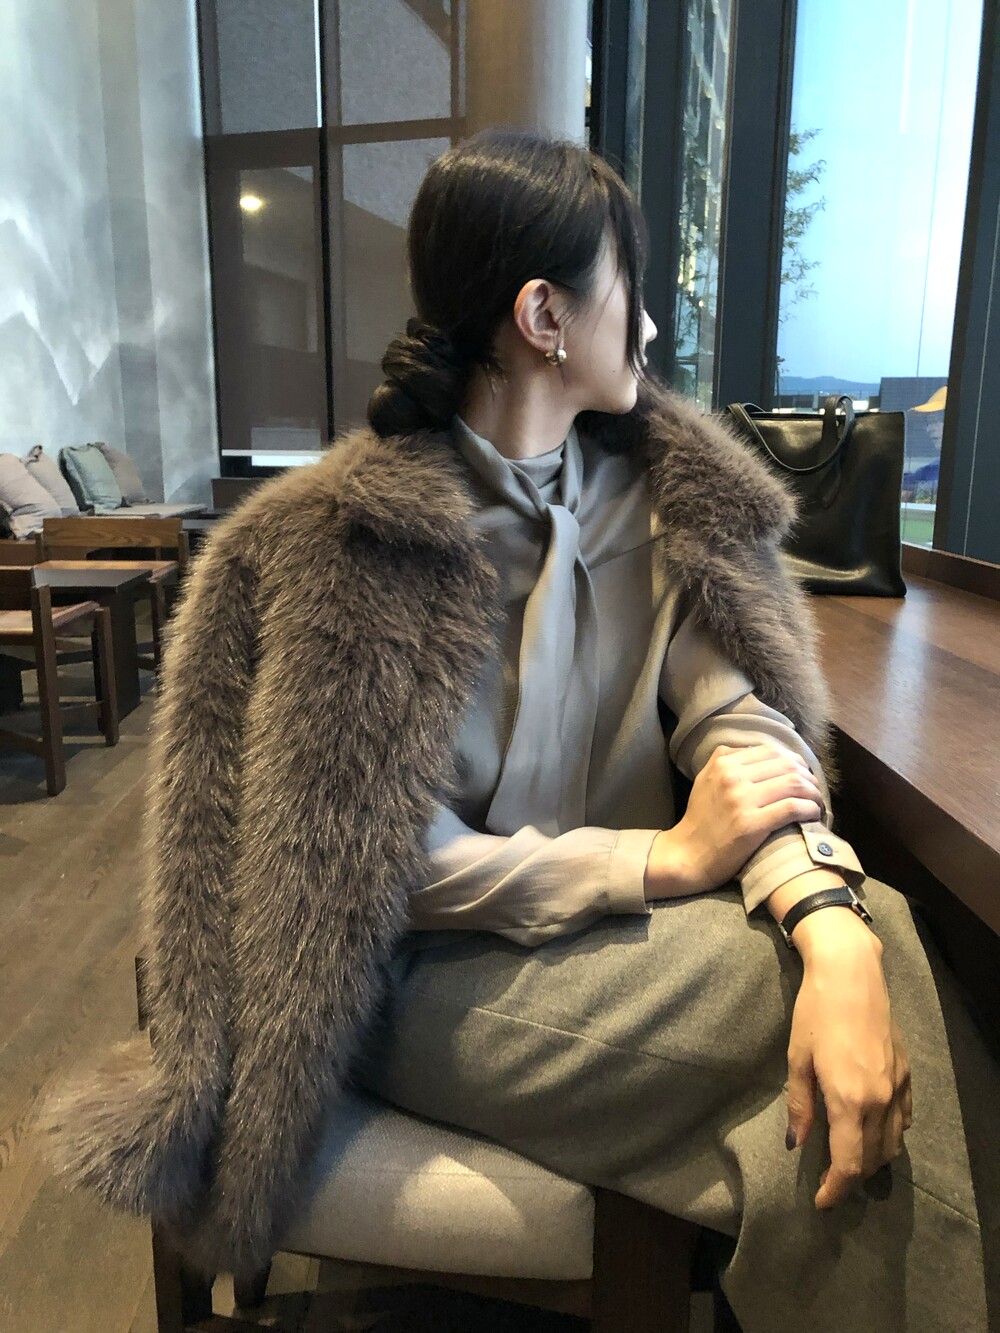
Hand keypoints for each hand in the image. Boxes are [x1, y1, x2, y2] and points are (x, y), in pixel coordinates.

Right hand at [644, 743, 823, 898]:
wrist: (688, 855)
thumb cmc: (700, 820)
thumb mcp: (705, 779)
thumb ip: (725, 760)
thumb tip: (755, 750)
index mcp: (723, 763)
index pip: (772, 751)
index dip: (794, 762)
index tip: (802, 775)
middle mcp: (732, 777)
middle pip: (787, 765)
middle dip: (808, 777)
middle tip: (814, 791)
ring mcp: (741, 800)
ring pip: (794, 784)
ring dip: (814, 793)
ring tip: (817, 804)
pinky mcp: (751, 824)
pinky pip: (793, 808)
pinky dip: (810, 809)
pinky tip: (813, 815)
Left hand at [786, 911, 912, 1208]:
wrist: (851, 974)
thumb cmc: (815, 1011)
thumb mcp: (798, 1058)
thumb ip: (800, 1105)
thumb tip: (796, 1143)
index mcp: (849, 1100)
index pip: (848, 1164)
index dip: (836, 1189)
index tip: (822, 1202)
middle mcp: (880, 1100)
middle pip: (873, 1159)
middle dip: (852, 1178)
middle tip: (831, 1183)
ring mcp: (898, 1087)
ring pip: (893, 1143)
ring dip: (873, 1160)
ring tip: (850, 1161)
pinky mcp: (906, 1073)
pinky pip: (905, 1118)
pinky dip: (891, 1134)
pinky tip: (874, 1130)